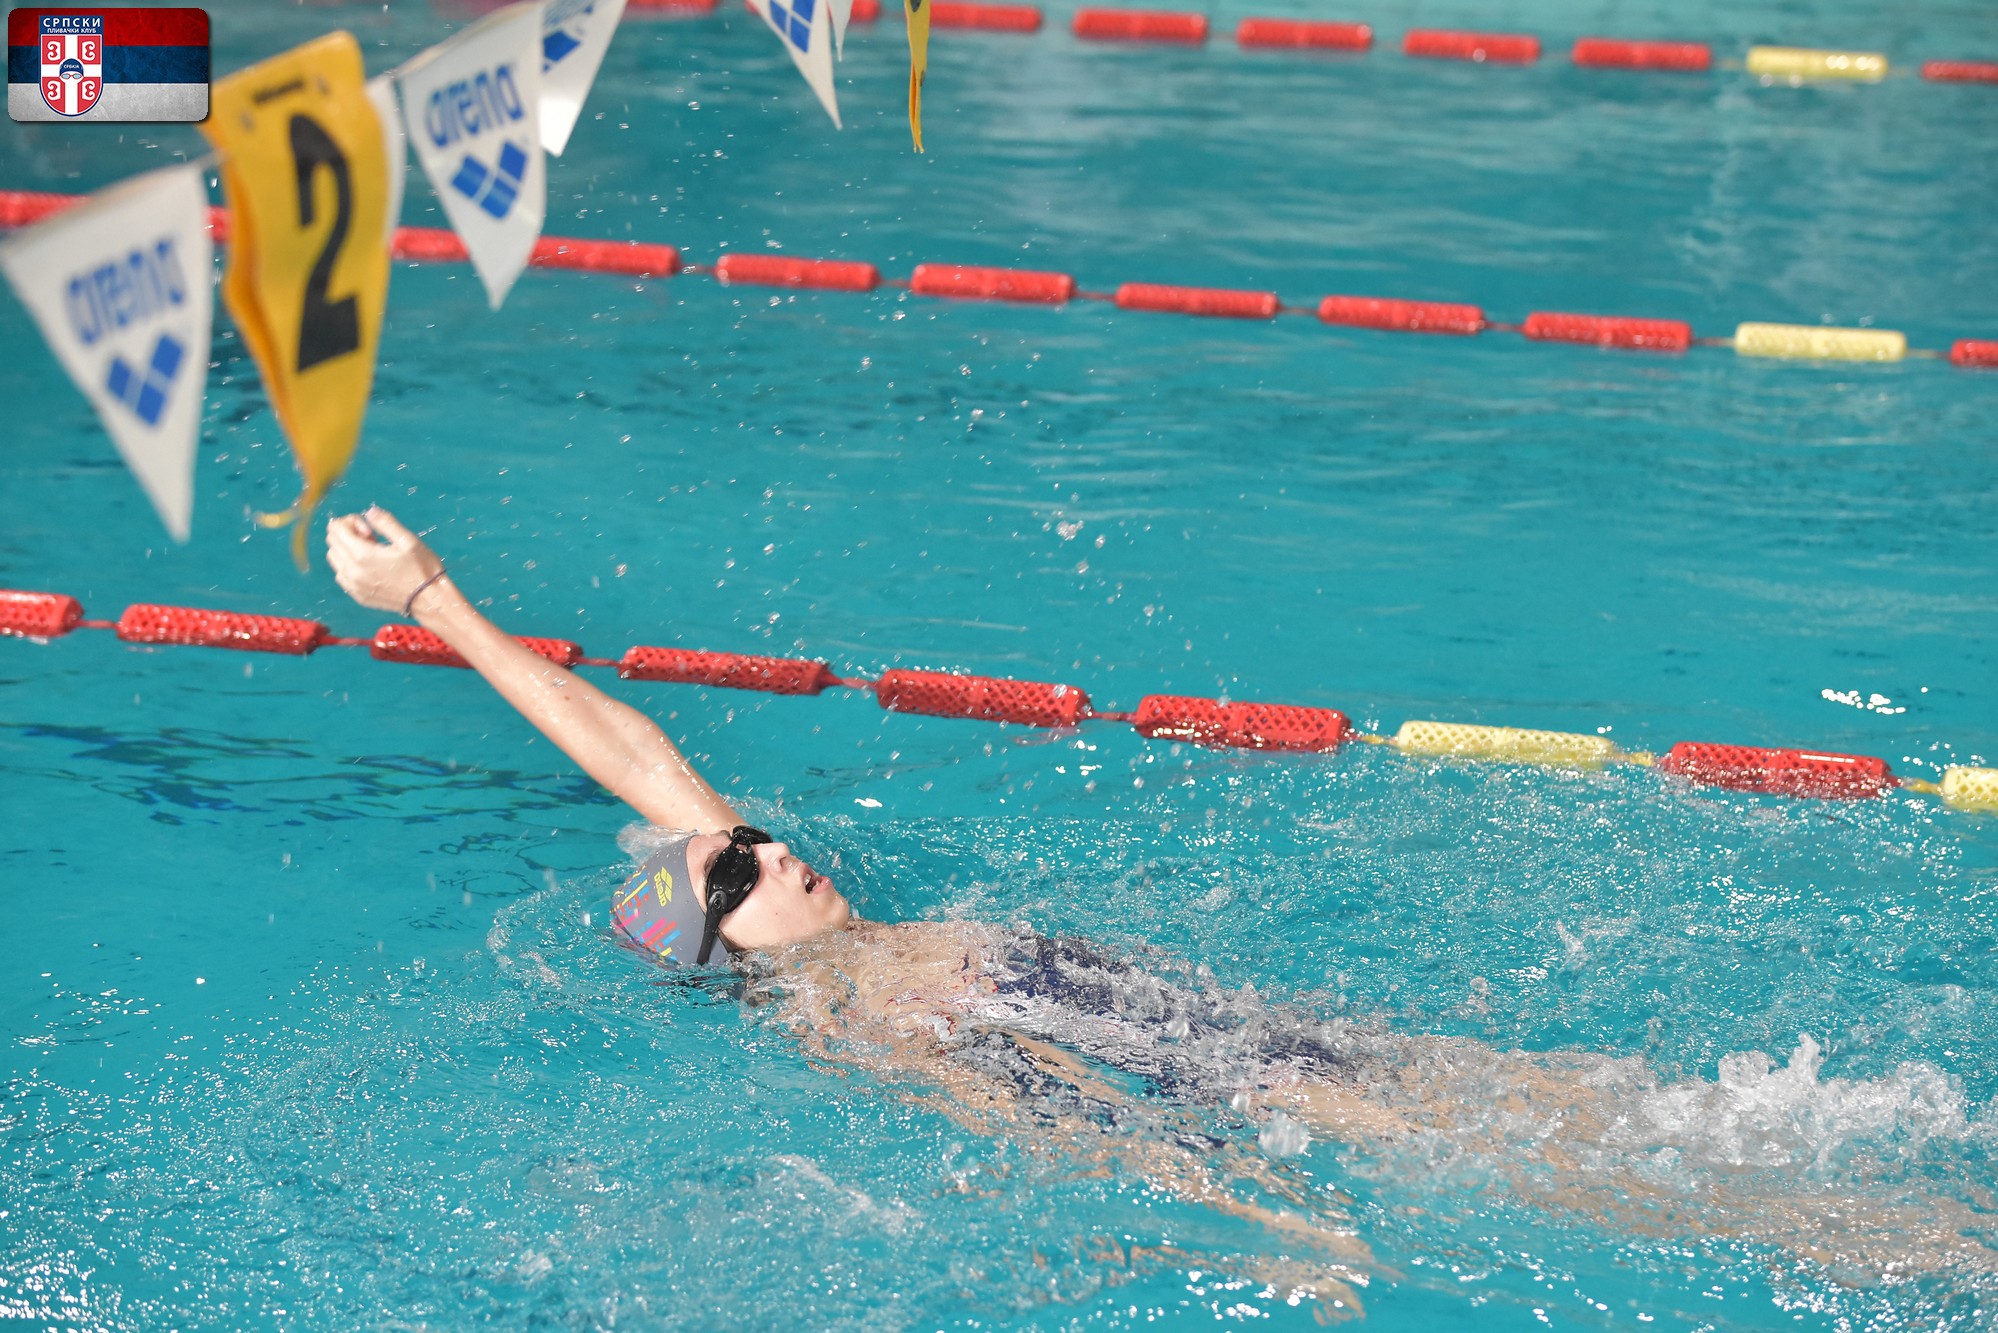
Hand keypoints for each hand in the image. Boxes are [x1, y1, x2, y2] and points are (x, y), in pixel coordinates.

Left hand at [325, 506, 446, 615]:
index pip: (336, 528)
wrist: (429, 600)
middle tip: (372, 539)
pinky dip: (348, 566)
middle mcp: (352, 571)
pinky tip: (368, 567)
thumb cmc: (422, 568)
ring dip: (346, 550)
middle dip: (348, 534)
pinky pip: (341, 575)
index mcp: (363, 555)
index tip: (371, 530)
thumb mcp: (408, 540)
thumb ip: (385, 523)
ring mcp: (353, 585)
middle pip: (332, 542)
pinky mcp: (357, 595)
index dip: (352, 521)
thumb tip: (369, 512)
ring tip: (369, 553)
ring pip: (333, 558)